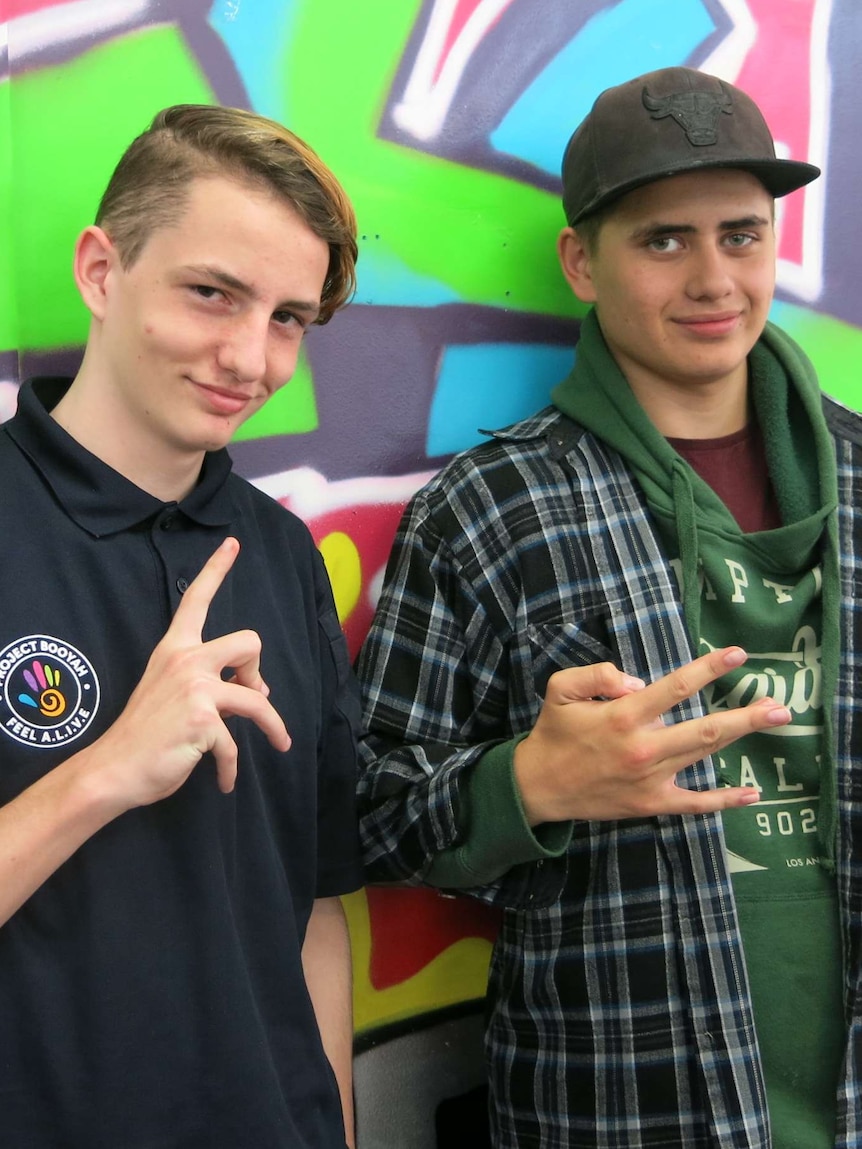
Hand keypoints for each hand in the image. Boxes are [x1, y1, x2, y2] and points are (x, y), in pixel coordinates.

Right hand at [86, 537, 289, 811]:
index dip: (216, 569)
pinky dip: (232, 767)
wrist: (114, 770)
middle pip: (250, 641)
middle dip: (258, 671)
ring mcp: (195, 688)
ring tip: (278, 742)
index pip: (196, 600)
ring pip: (257, 696)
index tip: (232, 542)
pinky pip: (236, 742)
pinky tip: (224, 780)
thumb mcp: (176, 697)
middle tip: (251, 697)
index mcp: (174, 649)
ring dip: (273, 725)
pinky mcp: (203, 719)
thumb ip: (210, 684)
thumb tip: (255, 692)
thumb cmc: (144, 735)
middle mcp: (185, 660)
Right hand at [513, 646, 789, 824]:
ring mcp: (651, 779)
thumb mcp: (560, 689)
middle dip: (746, 716)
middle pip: (705, 729)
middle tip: (780, 706)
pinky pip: (694, 803)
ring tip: (775, 720)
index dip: (708, 669)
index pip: (674, 687)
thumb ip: (596, 674)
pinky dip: (724, 800)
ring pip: (704, 755)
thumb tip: (637, 681)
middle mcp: (643, 748)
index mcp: (623, 717)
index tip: (736, 655)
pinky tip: (751, 794)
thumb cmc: (553, 733)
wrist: (538, 787)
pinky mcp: (651, 803)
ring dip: (742, 737)